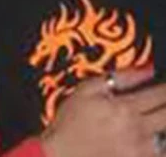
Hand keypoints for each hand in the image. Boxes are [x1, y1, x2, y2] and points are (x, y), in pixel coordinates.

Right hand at [41, 66, 165, 156]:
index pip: (159, 95)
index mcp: (126, 108)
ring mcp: (141, 152)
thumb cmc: (72, 121)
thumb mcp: (88, 89)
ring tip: (158, 119)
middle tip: (163, 100)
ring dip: (163, 126)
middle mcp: (138, 131)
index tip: (164, 86)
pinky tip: (155, 138)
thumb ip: (120, 77)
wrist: (61, 155)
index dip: (165, 88)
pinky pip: (160, 153)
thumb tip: (146, 69)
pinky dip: (160, 145)